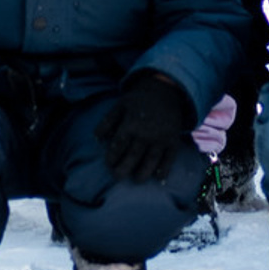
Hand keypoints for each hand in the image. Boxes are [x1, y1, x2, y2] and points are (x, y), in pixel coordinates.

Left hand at [99, 68, 197, 184]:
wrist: (165, 89)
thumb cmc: (139, 99)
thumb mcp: (120, 105)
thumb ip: (107, 122)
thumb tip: (96, 139)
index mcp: (131, 124)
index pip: (118, 146)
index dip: (112, 157)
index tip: (109, 164)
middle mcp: (146, 133)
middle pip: (133, 156)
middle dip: (123, 169)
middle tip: (117, 177)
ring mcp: (161, 137)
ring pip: (151, 160)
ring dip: (143, 172)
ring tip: (137, 180)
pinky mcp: (173, 139)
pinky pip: (170, 157)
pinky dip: (165, 168)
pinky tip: (159, 178)